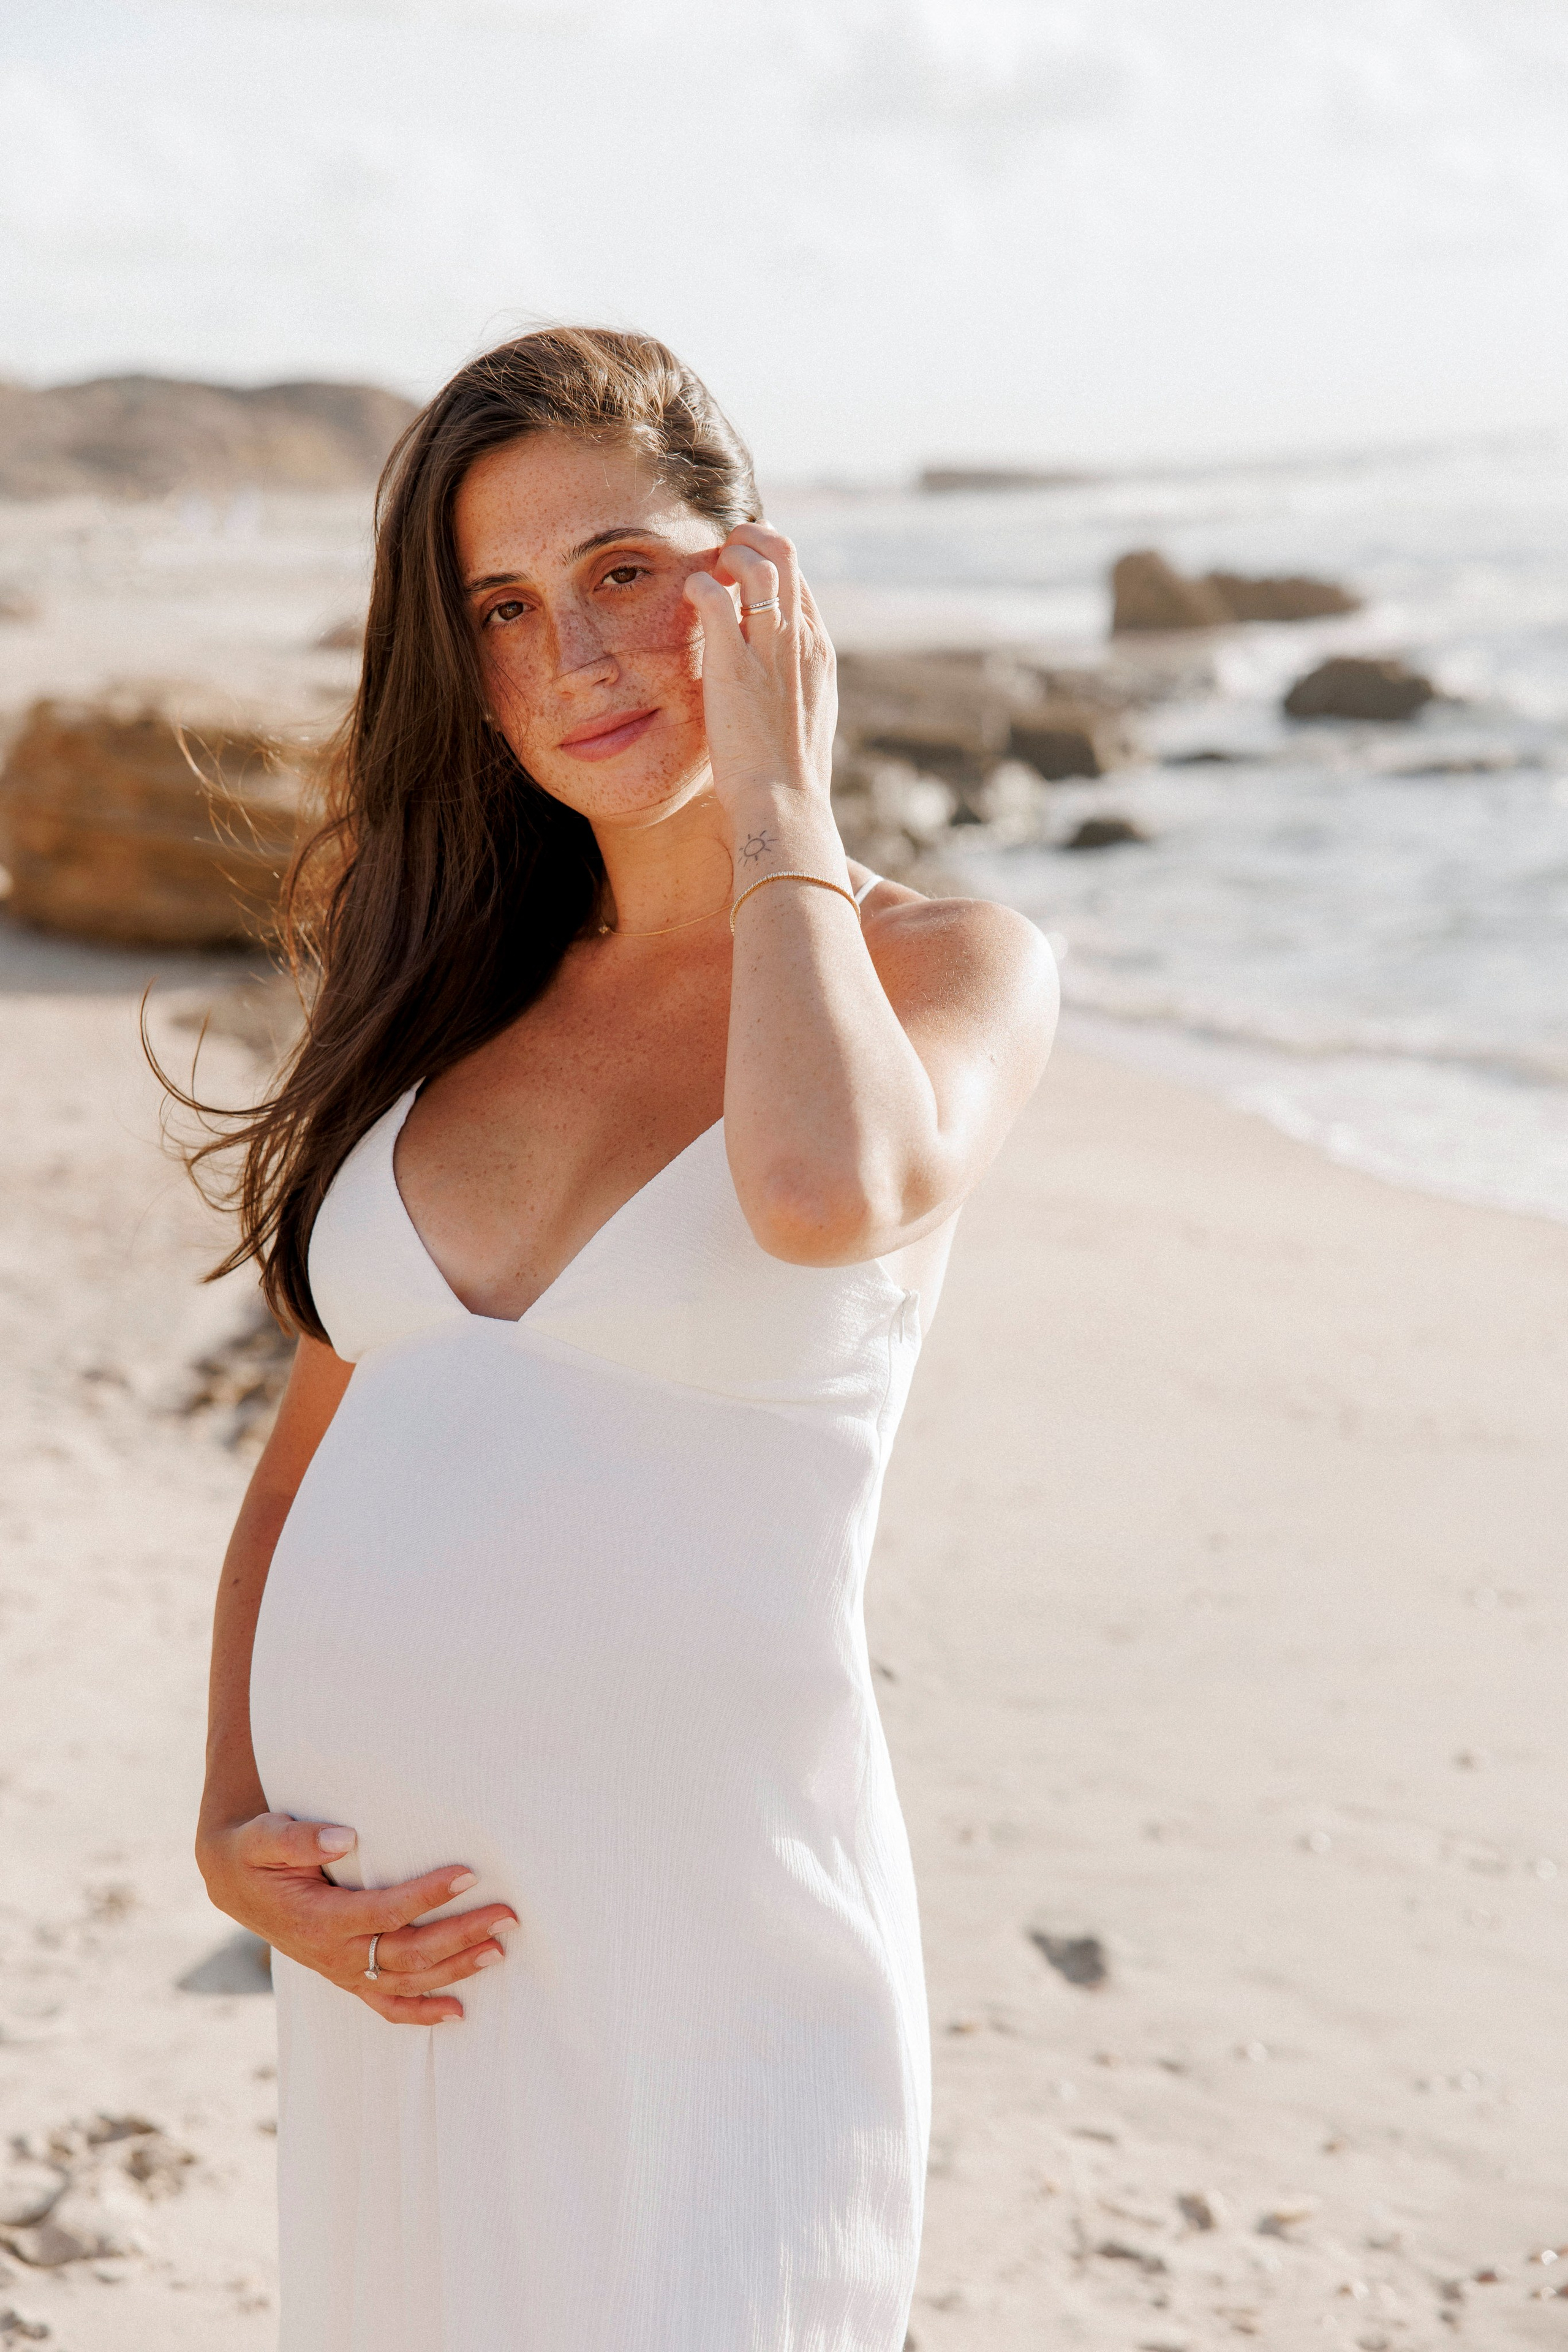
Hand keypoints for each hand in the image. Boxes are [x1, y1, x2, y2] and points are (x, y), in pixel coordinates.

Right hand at [198, 1812, 515, 2024]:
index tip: (469, 1872)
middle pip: (408, 1952)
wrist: (233, 1880)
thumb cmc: (254, 1853)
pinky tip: (458, 2013)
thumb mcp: (263, 1837)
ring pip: (406, 1981)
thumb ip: (299, 1838)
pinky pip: (385, 2004)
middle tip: (506, 1915)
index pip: (385, 1912)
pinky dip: (420, 2013)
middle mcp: (334, 1953)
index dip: (428, 1894)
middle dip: (460, 1935)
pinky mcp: (345, 1974)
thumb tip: (347, 1836)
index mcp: (318, 1919)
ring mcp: (341, 1969)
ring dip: (455, 1969)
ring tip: (499, 1951)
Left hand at [683, 526, 837, 818]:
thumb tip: (773, 671)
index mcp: (818, 649)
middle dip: (748, 538)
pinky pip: (714, 596)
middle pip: (784, 552)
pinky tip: (689, 597)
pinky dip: (698, 584)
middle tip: (721, 555)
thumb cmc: (788, 772)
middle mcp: (800, 639)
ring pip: (756, 563)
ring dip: (726, 555)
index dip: (766, 559)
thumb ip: (793, 680)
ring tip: (707, 572)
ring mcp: (769, 649)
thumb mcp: (804, 714)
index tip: (738, 569)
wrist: (785, 804)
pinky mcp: (733, 665)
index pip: (798, 576)